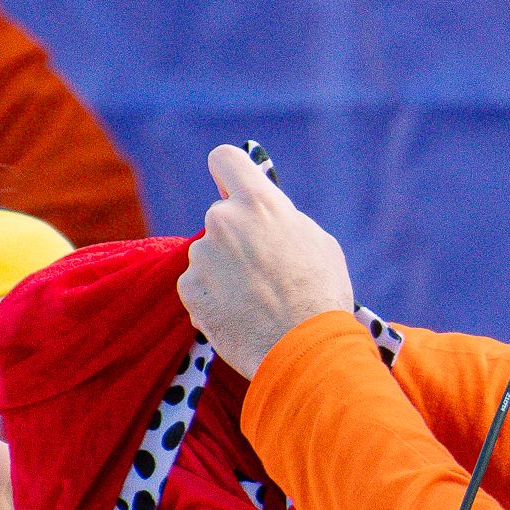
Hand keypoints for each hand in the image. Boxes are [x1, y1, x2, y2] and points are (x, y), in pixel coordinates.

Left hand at [178, 145, 354, 376]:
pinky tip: (240, 314)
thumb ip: (282, 220)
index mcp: (260, 203)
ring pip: (210, 253)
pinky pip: (198, 283)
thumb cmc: (320, 295)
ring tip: (256, 299)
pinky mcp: (189, 289)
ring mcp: (202, 256)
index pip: (226, 159)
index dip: (229, 172)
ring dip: (226, 269)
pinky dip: (214, 296)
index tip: (232, 186)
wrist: (304, 349)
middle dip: (237, 236)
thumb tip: (263, 217)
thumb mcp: (317, 242)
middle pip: (222, 216)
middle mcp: (224, 221)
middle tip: (263, 268)